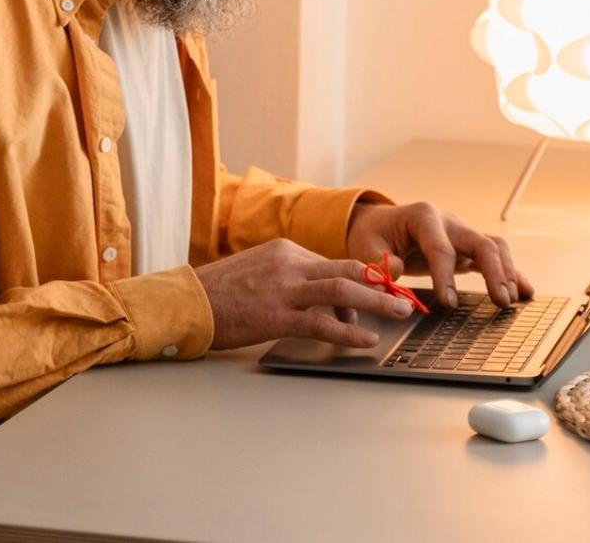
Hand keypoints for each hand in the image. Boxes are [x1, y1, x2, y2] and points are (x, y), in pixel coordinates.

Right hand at [194, 239, 413, 350]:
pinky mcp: (277, 315)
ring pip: (342, 289)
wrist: (185, 303)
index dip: (358, 284)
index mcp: (286, 250)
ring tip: (400, 312)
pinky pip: (321, 322)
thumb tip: (319, 301)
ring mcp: (284, 288)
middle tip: (405, 295)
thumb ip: (289, 278)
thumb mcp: (257, 271)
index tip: (374, 299)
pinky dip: (348, 330)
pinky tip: (366, 339)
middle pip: (347, 268)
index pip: (333, 264)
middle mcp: (289, 263)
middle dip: (381, 283)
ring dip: (377, 301)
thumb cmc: (218, 293)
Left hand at [346, 201, 534, 309]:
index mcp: (423, 217)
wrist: (379, 223)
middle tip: (500, 301)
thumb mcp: (365, 246)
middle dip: (494, 272)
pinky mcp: (467, 248)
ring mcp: (461, 233)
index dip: (446, 276)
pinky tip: (525, 291)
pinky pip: (495, 257)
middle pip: (481, 243)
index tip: (449, 303)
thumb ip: (377, 262)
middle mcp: (449, 222)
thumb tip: (395, 274)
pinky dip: (511, 273)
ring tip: (511, 300)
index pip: (441, 248)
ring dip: (507, 273)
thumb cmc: (373, 234)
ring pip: (494, 247)